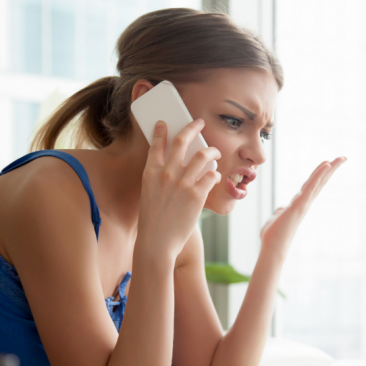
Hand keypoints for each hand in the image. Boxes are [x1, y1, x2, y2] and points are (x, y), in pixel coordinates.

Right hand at [137, 119, 221, 259]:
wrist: (157, 243)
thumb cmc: (153, 222)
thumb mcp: (149, 195)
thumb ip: (160, 180)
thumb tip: (176, 170)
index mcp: (150, 174)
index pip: (156, 145)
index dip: (161, 131)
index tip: (164, 123)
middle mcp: (166, 175)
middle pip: (181, 142)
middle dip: (192, 128)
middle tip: (199, 123)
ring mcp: (182, 184)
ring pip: (202, 155)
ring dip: (212, 151)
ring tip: (216, 152)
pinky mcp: (197, 195)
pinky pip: (211, 176)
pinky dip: (215, 174)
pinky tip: (215, 176)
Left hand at [260, 157, 346, 254]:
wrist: (272, 247)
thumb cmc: (273, 235)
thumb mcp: (277, 218)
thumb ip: (281, 211)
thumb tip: (281, 209)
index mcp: (299, 203)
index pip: (312, 185)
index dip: (321, 173)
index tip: (329, 163)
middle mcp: (305, 202)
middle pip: (320, 181)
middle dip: (332, 168)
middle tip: (343, 157)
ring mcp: (304, 203)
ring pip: (319, 182)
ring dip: (330, 169)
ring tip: (341, 158)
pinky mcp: (300, 204)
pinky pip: (311, 187)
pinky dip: (318, 175)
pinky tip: (326, 165)